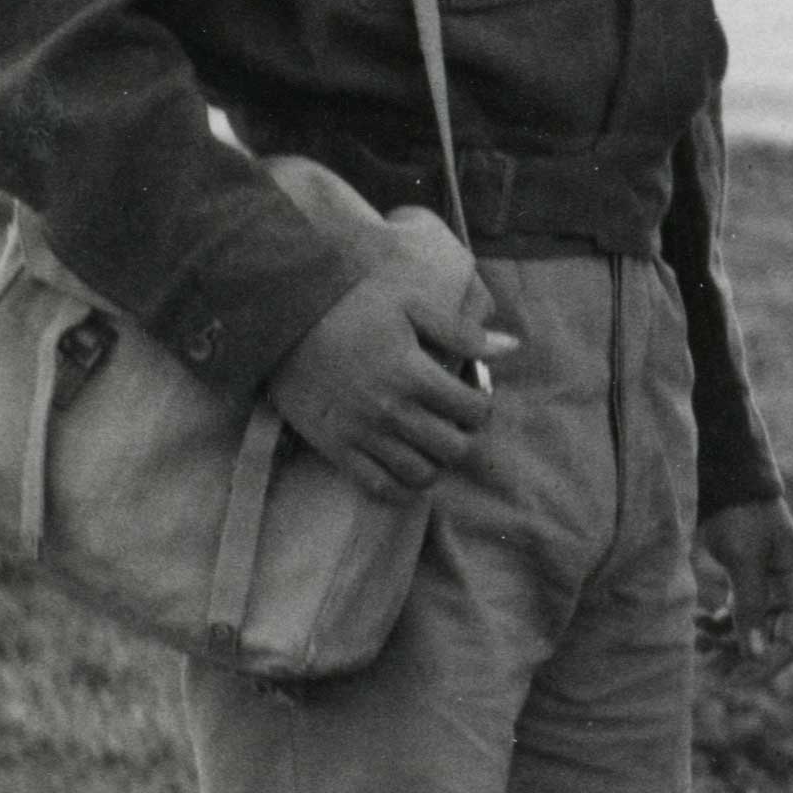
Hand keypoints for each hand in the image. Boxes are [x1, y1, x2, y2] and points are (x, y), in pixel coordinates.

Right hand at [264, 269, 514, 503]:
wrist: (280, 320)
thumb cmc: (348, 305)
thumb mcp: (409, 304)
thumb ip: (461, 331)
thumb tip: (512, 347)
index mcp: (414, 374)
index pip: (474, 411)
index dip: (481, 404)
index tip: (470, 394)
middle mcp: (391, 411)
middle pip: (454, 448)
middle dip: (463, 435)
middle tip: (452, 420)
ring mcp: (363, 434)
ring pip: (422, 474)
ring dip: (435, 462)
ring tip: (430, 441)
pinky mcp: (336, 448)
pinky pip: (380, 487)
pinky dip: (402, 488)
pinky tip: (407, 468)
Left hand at [696, 498, 792, 681]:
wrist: (726, 483)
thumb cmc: (742, 517)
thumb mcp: (745, 561)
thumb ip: (750, 608)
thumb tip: (753, 654)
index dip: (768, 665)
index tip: (735, 680)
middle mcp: (788, 593)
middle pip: (771, 642)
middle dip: (741, 657)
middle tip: (709, 670)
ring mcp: (767, 590)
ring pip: (750, 633)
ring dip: (725, 643)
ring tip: (696, 640)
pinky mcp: (746, 585)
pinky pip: (735, 619)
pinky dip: (716, 626)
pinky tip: (696, 622)